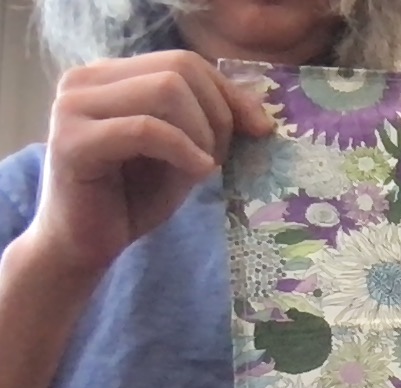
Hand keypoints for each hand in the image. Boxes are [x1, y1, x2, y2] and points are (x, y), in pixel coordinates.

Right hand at [26, 50, 273, 278]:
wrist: (83, 246)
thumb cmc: (132, 200)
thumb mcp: (183, 154)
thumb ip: (209, 124)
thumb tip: (258, 112)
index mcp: (110, 76)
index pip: (184, 62)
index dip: (229, 92)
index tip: (261, 128)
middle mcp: (85, 80)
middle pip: (179, 69)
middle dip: (217, 113)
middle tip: (221, 157)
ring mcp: (74, 106)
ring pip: (166, 90)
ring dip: (201, 133)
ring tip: (203, 168)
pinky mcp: (74, 141)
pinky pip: (147, 129)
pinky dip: (183, 150)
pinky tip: (198, 173)